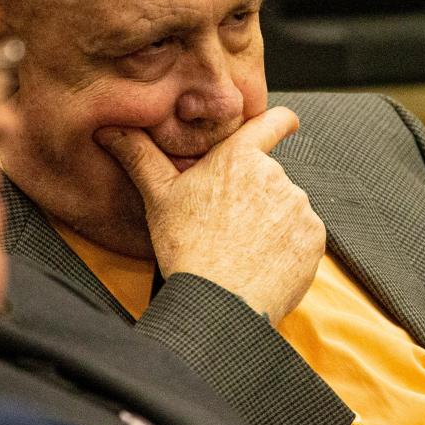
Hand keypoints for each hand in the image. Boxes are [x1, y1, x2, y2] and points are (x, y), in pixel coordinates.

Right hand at [95, 107, 325, 323]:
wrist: (218, 303)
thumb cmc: (185, 248)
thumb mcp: (158, 197)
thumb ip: (139, 155)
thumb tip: (110, 127)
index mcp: (239, 157)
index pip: (271, 122)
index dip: (280, 121)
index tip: (284, 124)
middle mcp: (275, 175)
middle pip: (269, 177)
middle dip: (254, 194)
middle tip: (227, 223)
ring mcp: (298, 207)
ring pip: (285, 207)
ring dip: (271, 221)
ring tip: (242, 248)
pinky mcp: (313, 238)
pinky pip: (302, 235)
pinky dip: (287, 246)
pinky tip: (261, 262)